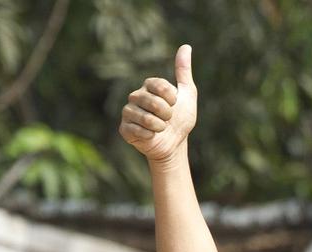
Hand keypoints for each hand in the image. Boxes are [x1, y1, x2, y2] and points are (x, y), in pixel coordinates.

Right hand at [120, 44, 197, 162]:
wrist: (174, 144)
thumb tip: (186, 46)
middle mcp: (136, 96)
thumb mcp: (187, 94)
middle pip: (151, 101)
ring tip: (161, 128)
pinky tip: (151, 136)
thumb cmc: (181, 119)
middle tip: (168, 119)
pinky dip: (149, 135)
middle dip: (166, 114)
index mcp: (149, 86)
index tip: (175, 104)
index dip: (172, 98)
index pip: (159, 85)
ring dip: (159, 126)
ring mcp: (128, 112)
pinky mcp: (124, 129)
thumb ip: (184, 71)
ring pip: (143, 117)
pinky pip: (135, 130)